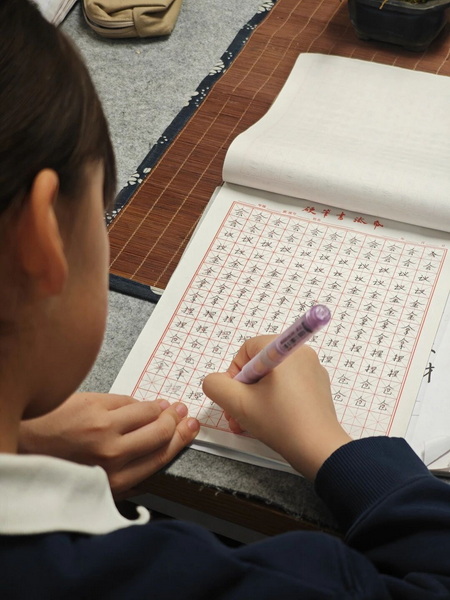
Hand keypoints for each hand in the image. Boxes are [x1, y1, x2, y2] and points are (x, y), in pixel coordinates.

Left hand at [19, 392, 199, 497]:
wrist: (25, 445)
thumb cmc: (59, 467)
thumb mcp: (97, 484)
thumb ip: (128, 473)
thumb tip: (159, 450)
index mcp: (116, 481)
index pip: (162, 455)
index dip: (182, 438)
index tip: (190, 427)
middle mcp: (114, 456)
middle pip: (161, 431)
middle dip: (176, 419)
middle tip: (181, 412)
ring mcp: (104, 428)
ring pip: (149, 411)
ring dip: (160, 406)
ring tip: (165, 405)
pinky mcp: (95, 406)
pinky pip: (128, 399)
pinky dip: (136, 401)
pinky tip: (138, 403)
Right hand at [203, 336, 350, 478]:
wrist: (320, 451)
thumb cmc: (281, 423)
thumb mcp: (238, 403)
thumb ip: (216, 385)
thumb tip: (215, 381)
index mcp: (285, 348)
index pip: (246, 351)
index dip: (234, 375)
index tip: (234, 399)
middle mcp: (301, 354)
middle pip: (259, 366)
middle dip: (243, 392)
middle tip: (236, 415)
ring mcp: (312, 371)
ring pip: (272, 379)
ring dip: (255, 400)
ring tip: (247, 424)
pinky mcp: (318, 388)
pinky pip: (288, 387)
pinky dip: (274, 401)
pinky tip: (269, 423)